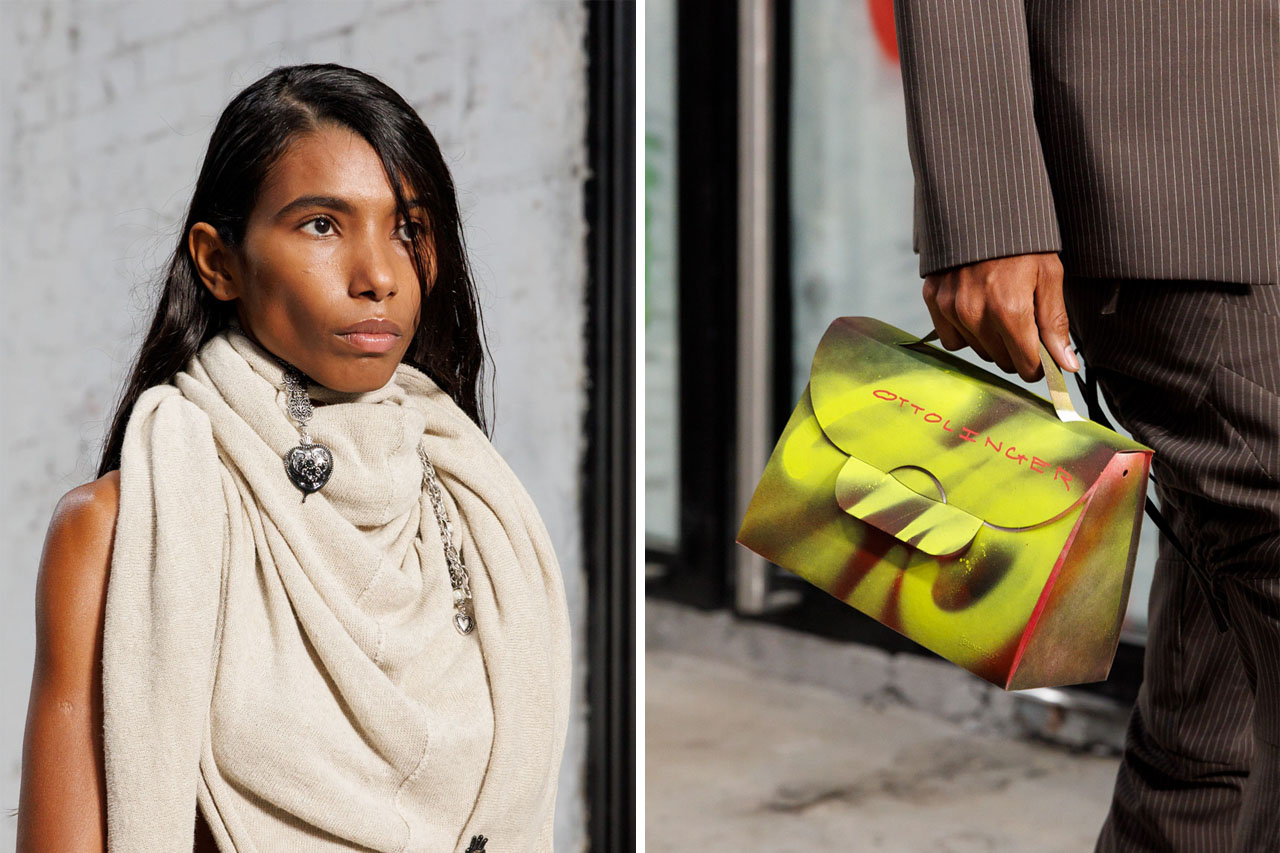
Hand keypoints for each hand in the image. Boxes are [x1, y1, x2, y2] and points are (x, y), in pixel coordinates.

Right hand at [921, 252, 1077, 381]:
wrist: (982, 205)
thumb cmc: (1021, 240)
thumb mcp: (1049, 275)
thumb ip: (1055, 323)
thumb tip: (1066, 365)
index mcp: (1009, 309)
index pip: (1026, 365)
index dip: (1040, 364)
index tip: (1044, 355)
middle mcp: (975, 314)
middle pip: (1003, 361)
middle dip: (1018, 350)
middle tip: (1025, 324)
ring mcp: (951, 308)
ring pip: (979, 351)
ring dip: (993, 341)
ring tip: (1000, 309)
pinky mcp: (934, 300)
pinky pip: (952, 340)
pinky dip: (966, 333)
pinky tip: (977, 312)